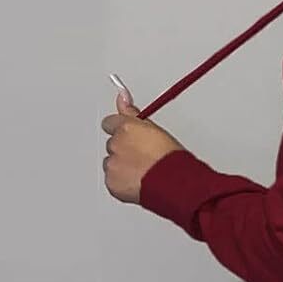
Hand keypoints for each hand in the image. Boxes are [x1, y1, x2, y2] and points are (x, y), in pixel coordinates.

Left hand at [101, 86, 183, 203]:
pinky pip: (112, 181)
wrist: (173, 184)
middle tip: (142, 157)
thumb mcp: (155, 129)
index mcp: (125, 128)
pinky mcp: (112, 183)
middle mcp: (116, 144)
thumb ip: (132, 113)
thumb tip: (122, 97)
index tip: (128, 136)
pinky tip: (138, 182)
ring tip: (142, 172)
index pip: (110, 123)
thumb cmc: (169, 158)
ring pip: (111, 163)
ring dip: (121, 166)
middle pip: (112, 144)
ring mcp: (112, 164)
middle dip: (123, 150)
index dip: (120, 130)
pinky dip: (121, 182)